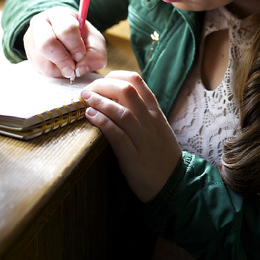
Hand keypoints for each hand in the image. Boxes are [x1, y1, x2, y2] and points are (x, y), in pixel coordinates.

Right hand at [23, 6, 106, 78]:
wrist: (66, 39)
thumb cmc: (82, 38)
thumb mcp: (95, 43)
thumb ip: (96, 55)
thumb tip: (79, 70)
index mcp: (60, 14)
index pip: (66, 29)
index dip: (75, 46)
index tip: (81, 54)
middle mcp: (41, 22)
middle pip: (46, 43)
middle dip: (63, 59)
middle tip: (72, 66)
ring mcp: (31, 37)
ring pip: (41, 58)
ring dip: (58, 67)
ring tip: (68, 66)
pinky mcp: (28, 52)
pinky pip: (39, 67)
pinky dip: (53, 71)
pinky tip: (60, 66)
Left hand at [81, 71, 181, 202]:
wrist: (174, 183)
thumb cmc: (161, 155)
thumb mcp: (157, 127)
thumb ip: (143, 111)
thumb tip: (119, 97)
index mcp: (155, 111)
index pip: (136, 81)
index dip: (115, 76)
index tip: (101, 80)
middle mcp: (150, 121)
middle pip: (126, 91)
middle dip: (103, 86)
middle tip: (87, 90)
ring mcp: (142, 138)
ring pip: (121, 111)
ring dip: (99, 101)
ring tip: (84, 98)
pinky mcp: (133, 157)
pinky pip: (117, 134)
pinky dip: (102, 122)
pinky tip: (90, 115)